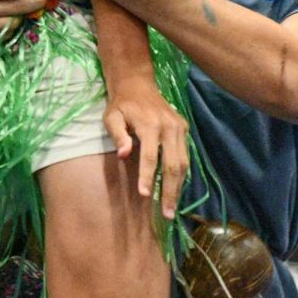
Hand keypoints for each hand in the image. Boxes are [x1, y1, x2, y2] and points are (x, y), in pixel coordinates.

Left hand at [106, 75, 188, 217]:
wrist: (137, 84)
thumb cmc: (121, 104)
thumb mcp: (111, 116)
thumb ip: (117, 135)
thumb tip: (123, 155)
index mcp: (150, 124)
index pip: (150, 156)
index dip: (147, 177)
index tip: (145, 196)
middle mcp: (169, 127)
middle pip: (173, 164)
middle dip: (169, 191)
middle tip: (166, 213)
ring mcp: (179, 128)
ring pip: (184, 163)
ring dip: (179, 187)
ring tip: (171, 208)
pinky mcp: (184, 129)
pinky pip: (185, 156)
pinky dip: (182, 175)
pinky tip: (175, 190)